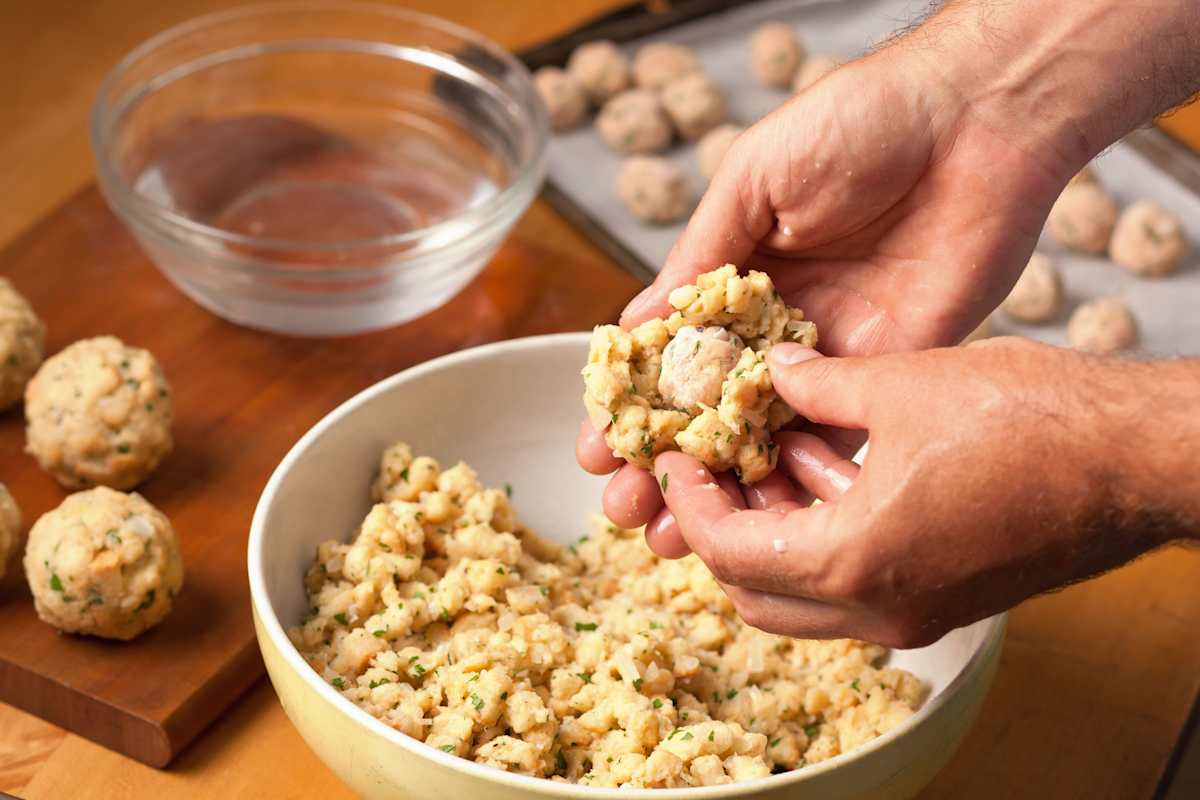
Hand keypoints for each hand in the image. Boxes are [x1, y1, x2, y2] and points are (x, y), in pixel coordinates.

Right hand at [578, 45, 1070, 544]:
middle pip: (708, 412)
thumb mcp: (755, 180)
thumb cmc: (857, 124)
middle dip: (663, 464)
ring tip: (671, 536)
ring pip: (760, 439)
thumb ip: (700, 259)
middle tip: (624, 509)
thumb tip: (638, 326)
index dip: (632, 407)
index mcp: (735, 276)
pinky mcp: (886, 374)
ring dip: (717, 490)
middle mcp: (776, 325)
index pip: (670, 358)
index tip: (597, 450)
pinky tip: (753, 518)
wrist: (977, 120)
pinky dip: (792, 480)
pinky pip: (831, 436)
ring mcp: (829, 355)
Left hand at [651, 338, 1195, 646]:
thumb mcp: (905, 383)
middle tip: (712, 465)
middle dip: (721, 527)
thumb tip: (772, 369)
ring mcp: (914, 614)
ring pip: (803, 595)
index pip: (728, 552)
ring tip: (769, 454)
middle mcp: (877, 611)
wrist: (1139, 460)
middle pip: (755, 590)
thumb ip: (818, 382)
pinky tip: (831, 465)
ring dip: (773, 531)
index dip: (688, 501)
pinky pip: (854, 585)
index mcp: (854, 562)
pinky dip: (824, 537)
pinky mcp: (944, 598)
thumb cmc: (1034, 421)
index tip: (672, 459)